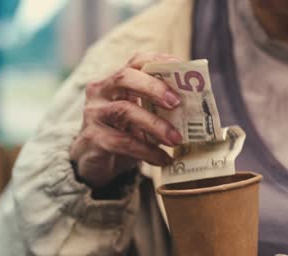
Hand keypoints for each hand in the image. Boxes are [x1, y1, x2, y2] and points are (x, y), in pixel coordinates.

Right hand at [69, 52, 183, 187]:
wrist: (94, 162)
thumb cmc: (122, 134)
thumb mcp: (139, 116)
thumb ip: (159, 108)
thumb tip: (194, 107)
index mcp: (115, 81)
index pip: (136, 62)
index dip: (159, 61)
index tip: (182, 67)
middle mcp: (100, 92)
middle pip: (124, 78)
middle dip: (154, 88)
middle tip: (177, 102)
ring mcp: (94, 114)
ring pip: (125, 111)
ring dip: (155, 125)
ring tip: (176, 140)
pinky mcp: (93, 138)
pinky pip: (123, 142)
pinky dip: (147, 151)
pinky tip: (163, 159)